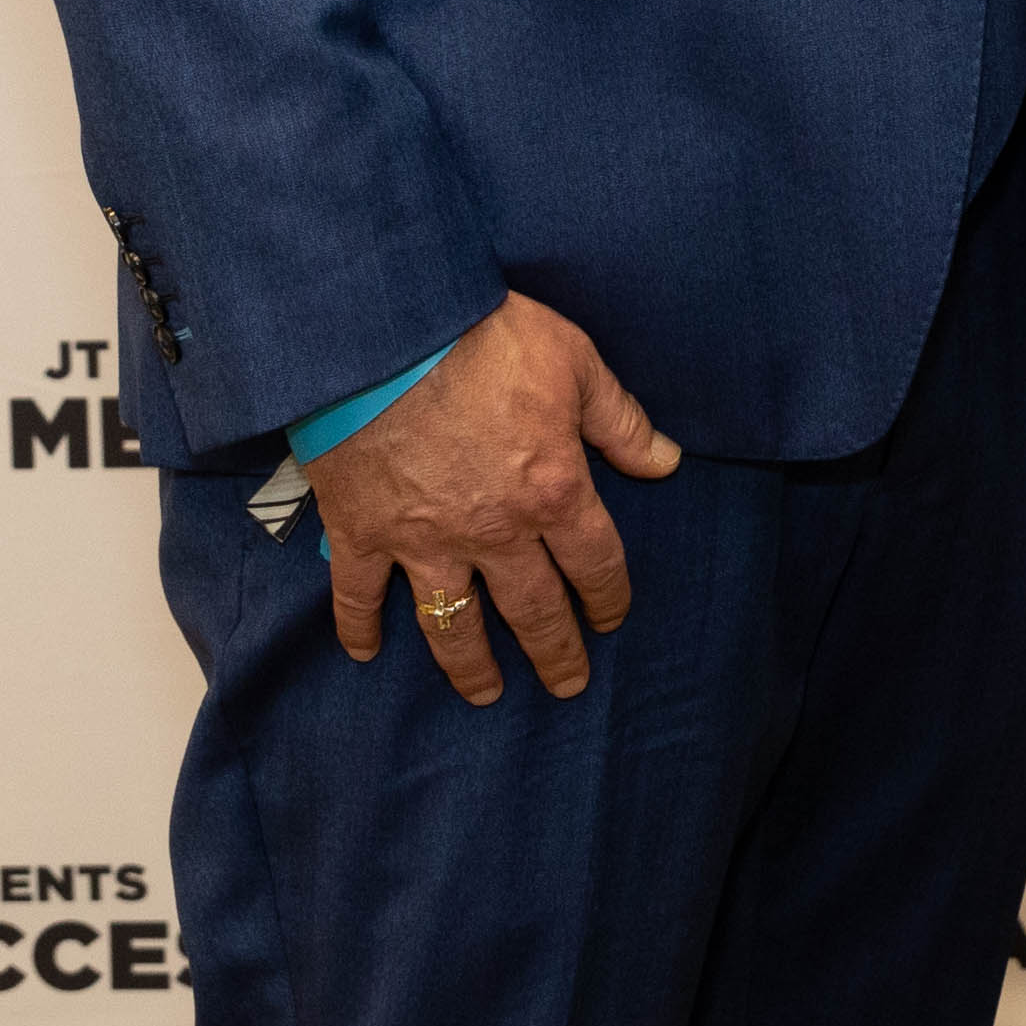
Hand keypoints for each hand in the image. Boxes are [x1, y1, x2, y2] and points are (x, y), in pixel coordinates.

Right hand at [315, 291, 680, 705]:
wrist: (386, 332)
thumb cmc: (486, 338)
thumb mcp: (576, 363)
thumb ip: (621, 421)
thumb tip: (667, 460)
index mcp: (553, 492)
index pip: (595, 565)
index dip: (607, 599)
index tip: (610, 621)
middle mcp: (493, 532)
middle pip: (531, 611)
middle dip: (554, 653)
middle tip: (566, 686)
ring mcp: (423, 540)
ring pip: (452, 624)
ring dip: (470, 666)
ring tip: (485, 693)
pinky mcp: (361, 532)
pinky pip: (358, 595)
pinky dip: (359, 628)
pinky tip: (366, 654)